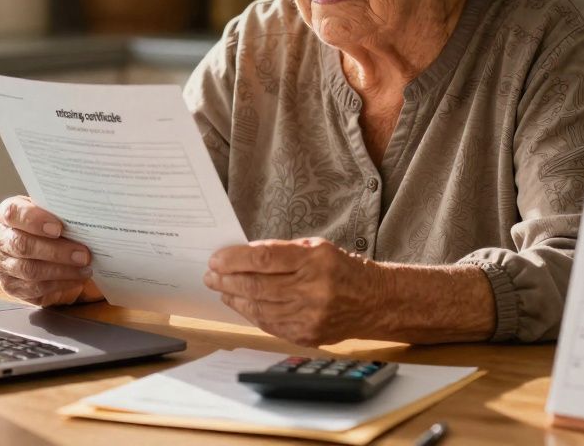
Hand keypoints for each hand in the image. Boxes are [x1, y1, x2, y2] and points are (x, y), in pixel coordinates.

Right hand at [0, 195, 102, 306]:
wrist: (38, 248)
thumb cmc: (47, 226)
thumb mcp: (50, 213)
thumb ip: (59, 213)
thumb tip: (82, 219)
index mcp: (6, 215)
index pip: (13, 213)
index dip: (34, 220)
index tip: (58, 228)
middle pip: (22, 245)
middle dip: (56, 251)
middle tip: (83, 254)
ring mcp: (2, 265)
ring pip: (29, 270)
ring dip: (61, 271)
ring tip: (84, 268)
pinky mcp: (10, 286)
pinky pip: (35, 289)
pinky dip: (59, 285)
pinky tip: (76, 279)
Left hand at [204, 237, 381, 346]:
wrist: (373, 301)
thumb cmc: (341, 269)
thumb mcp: (315, 247)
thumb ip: (280, 251)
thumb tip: (241, 256)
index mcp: (314, 260)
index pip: (264, 258)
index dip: (234, 259)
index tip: (216, 259)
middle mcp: (312, 289)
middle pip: (257, 285)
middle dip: (227, 280)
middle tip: (210, 275)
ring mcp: (310, 316)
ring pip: (259, 308)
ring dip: (234, 297)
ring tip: (221, 288)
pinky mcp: (306, 335)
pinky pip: (268, 324)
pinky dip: (250, 313)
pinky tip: (240, 303)